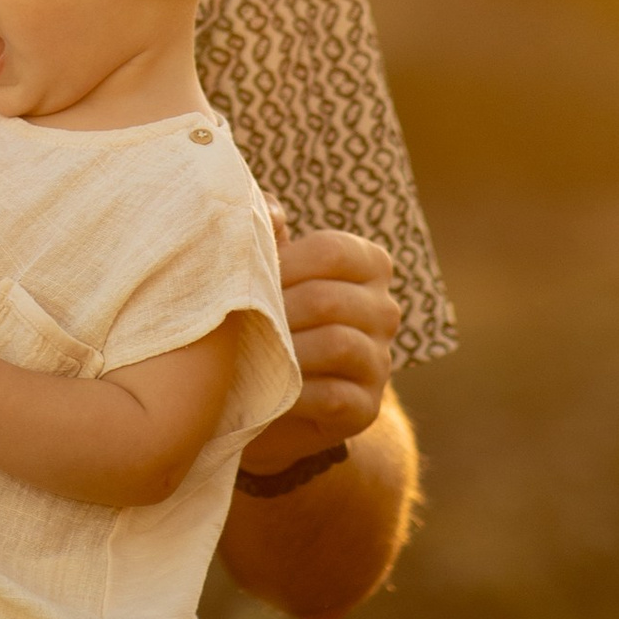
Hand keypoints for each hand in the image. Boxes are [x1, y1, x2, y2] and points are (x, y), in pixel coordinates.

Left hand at [241, 221, 398, 469]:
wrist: (259, 396)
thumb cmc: (257, 317)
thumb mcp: (261, 271)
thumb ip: (263, 232)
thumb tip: (270, 210)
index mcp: (367, 265)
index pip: (333, 250)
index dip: (282, 264)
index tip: (243, 280)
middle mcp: (384, 311)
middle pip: (330, 299)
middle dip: (275, 312)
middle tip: (234, 323)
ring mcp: (381, 361)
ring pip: (337, 344)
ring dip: (285, 350)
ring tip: (247, 353)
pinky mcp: (366, 408)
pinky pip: (335, 396)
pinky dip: (294, 393)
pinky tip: (267, 391)